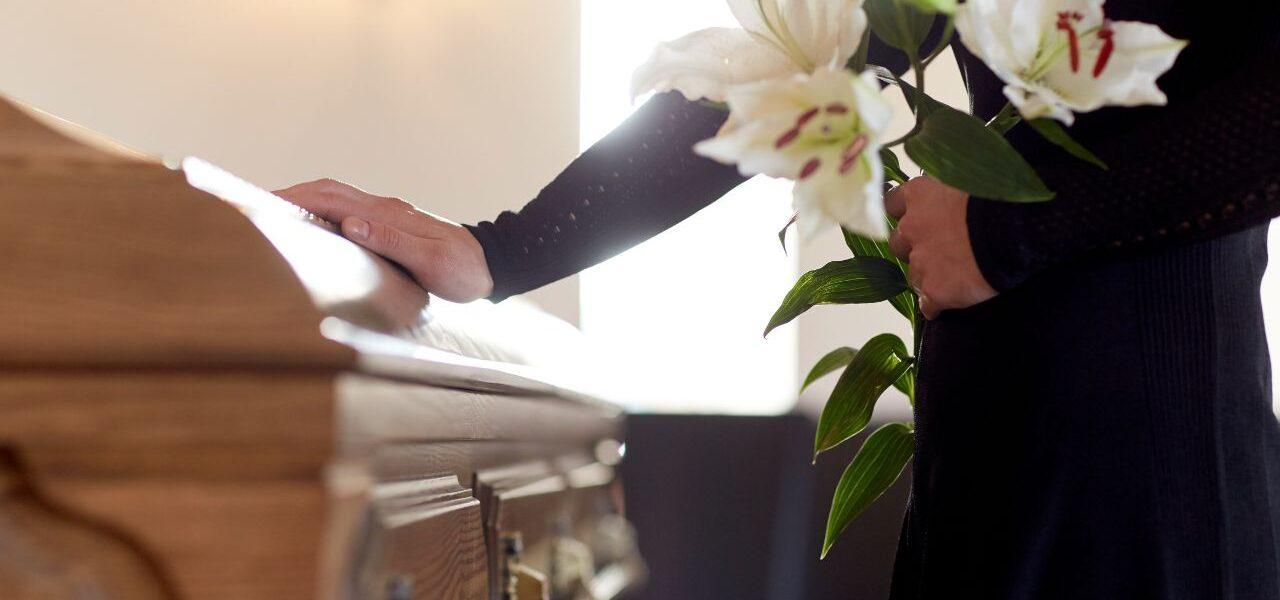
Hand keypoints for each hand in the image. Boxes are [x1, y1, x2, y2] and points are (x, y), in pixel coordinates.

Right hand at [275, 179, 493, 301]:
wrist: (493, 266)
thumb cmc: (464, 271)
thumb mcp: (431, 262)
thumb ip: (392, 242)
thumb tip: (350, 224)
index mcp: (388, 215)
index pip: (331, 198)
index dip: (295, 198)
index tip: (262, 202)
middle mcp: (384, 209)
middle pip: (328, 192)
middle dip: (290, 196)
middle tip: (254, 205)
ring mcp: (387, 215)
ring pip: (337, 199)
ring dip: (304, 202)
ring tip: (273, 214)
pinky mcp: (391, 226)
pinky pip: (348, 212)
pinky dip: (322, 213)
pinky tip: (311, 227)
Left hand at [884, 176, 996, 319]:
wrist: (1016, 228)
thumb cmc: (1000, 196)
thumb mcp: (969, 179)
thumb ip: (950, 189)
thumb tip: (951, 195)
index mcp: (919, 195)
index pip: (892, 204)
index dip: (905, 214)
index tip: (917, 219)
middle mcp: (912, 228)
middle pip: (898, 243)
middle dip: (913, 248)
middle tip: (940, 251)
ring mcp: (921, 261)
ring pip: (913, 276)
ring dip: (927, 278)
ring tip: (952, 279)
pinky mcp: (934, 291)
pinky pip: (927, 305)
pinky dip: (936, 305)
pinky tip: (950, 304)